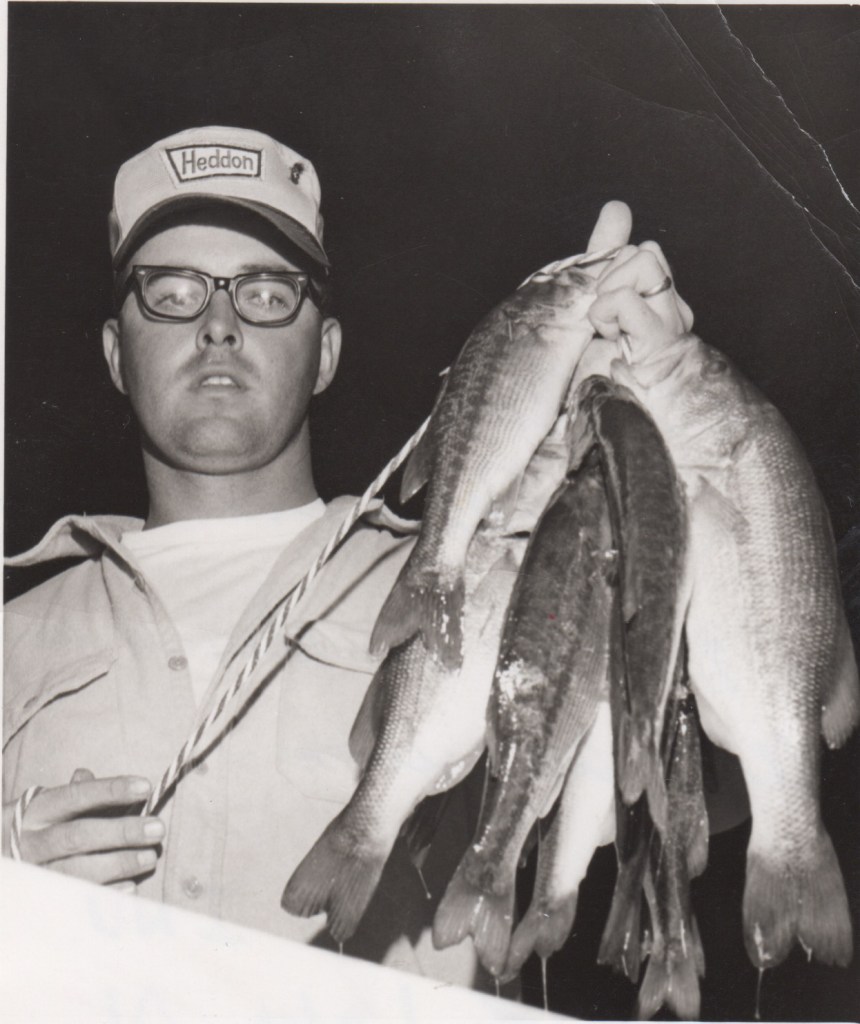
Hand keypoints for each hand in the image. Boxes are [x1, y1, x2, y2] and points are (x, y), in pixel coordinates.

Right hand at [2, 769, 164, 889]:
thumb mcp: (49, 807)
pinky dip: (105, 893)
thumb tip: (86, 774)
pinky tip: (131, 886)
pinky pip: (76, 900)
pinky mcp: (42, 902)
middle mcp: (30, 842)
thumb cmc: (39, 829)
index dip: (110, 790)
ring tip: (150, 857)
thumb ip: (73, 793)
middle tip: (157, 828)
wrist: (5, 860)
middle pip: (78, 836)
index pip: (75, 796)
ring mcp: (34, 874)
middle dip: (121, 832)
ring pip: (77, 870)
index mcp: (36, 811)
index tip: (145, 787)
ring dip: (119, 864)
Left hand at [581, 201, 693, 359]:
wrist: (611, 416)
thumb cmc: (602, 366)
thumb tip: (617, 206)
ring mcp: (670, 323)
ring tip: (609, 330)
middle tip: (606, 323)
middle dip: (609, 280)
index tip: (604, 313)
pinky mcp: (659, 341)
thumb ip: (606, 255)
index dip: (611, 271)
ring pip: (641, 260)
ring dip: (609, 293)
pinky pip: (625, 298)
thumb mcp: (600, 302)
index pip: (643, 251)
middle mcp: (673, 309)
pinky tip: (609, 339)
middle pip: (643, 251)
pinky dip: (606, 313)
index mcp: (661, 300)